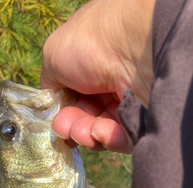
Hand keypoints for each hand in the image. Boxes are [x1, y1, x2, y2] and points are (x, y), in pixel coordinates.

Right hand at [41, 0, 154, 152]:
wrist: (134, 49)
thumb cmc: (89, 45)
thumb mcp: (54, 56)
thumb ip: (49, 83)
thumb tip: (52, 102)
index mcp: (92, 65)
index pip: (75, 97)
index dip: (63, 111)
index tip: (55, 120)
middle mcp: (112, 83)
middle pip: (86, 117)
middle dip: (72, 127)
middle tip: (66, 129)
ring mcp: (129, 102)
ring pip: (101, 131)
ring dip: (86, 134)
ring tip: (81, 132)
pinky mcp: (143, 121)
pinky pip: (122, 138)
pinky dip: (108, 138)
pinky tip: (100, 132)